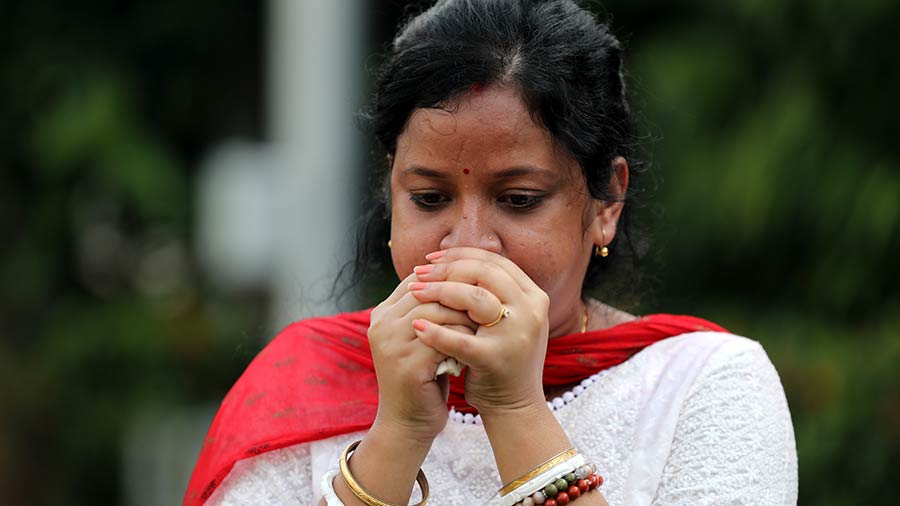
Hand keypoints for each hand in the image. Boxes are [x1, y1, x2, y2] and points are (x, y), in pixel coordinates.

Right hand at [368, 272, 477, 441]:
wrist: (408, 424)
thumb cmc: (423, 377)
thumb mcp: (422, 338)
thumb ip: (431, 309)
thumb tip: (465, 273)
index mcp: (383, 313)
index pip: (418, 278)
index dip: (450, 278)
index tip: (479, 283)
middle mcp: (381, 324)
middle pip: (428, 290)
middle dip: (462, 295)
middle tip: (490, 299)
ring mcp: (391, 344)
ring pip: (437, 311)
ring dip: (466, 316)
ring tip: (486, 322)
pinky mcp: (407, 365)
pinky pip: (444, 339)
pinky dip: (464, 339)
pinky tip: (479, 344)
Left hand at [408, 247, 549, 416]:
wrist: (515, 407)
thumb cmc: (502, 359)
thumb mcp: (506, 319)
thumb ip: (491, 292)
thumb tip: (453, 259)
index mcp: (533, 296)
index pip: (495, 262)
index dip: (461, 256)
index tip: (432, 258)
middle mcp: (531, 310)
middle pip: (484, 273)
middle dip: (446, 269)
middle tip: (418, 272)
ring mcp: (517, 334)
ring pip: (474, 298)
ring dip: (439, 292)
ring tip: (414, 293)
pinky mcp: (497, 358)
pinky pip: (461, 340)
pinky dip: (436, 333)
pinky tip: (417, 327)